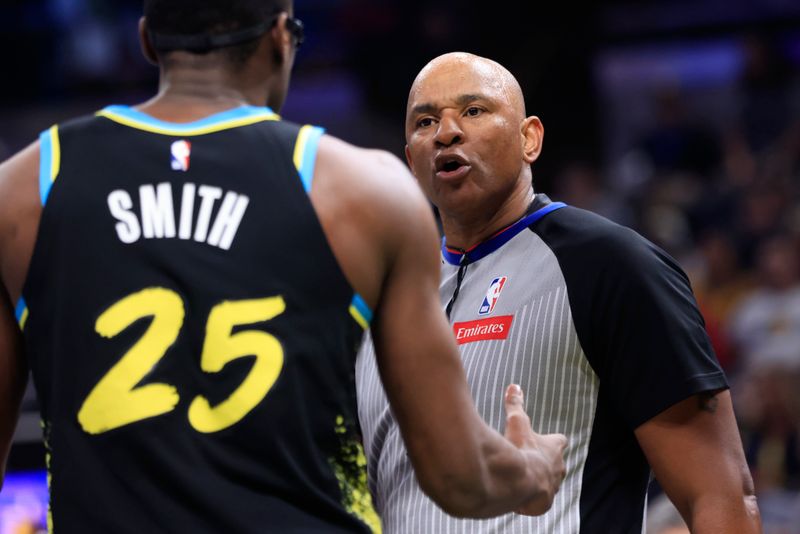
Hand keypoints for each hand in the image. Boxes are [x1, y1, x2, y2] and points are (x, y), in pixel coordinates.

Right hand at [503, 383, 566, 515]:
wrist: (520, 481)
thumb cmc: (521, 449)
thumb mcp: (517, 423)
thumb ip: (516, 405)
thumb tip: (514, 386)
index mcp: (554, 448)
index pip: (560, 441)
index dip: (553, 441)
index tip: (546, 441)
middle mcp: (558, 467)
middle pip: (558, 464)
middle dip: (546, 463)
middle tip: (531, 461)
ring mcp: (553, 486)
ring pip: (550, 483)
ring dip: (539, 481)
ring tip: (524, 480)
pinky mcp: (545, 502)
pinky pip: (540, 500)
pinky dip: (532, 498)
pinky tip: (519, 496)